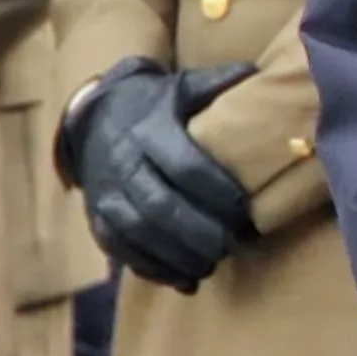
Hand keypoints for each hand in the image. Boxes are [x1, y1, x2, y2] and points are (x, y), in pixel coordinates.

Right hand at [63, 58, 259, 290]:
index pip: (184, 166)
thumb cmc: (156, 105)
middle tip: (235, 246)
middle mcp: (124, 165)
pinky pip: (122, 251)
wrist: (94, 118)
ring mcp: (106, 195)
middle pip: (161, 206)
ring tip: (213, 265)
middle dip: (200, 232)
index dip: (216, 192)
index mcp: (150, 131)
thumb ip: (219, 84)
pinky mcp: (98, 219)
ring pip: (139, 233)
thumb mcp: (183, 86)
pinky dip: (154, 270)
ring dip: (178, 256)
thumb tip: (262, 74)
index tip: (246, 211)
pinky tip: (186, 281)